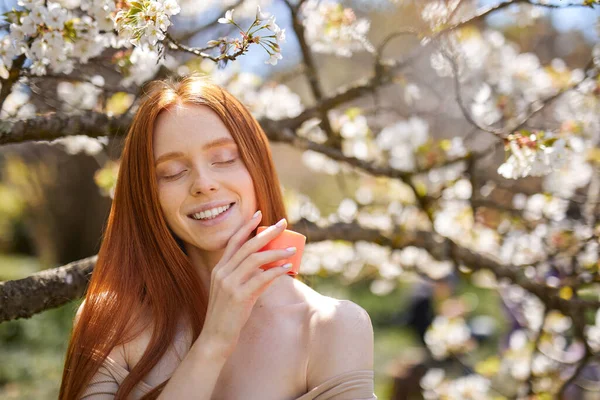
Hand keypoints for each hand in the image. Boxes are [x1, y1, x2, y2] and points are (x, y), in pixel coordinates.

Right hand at [200, 211, 294, 358]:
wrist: (216, 337)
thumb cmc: (228, 314)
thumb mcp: (233, 291)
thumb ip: (246, 277)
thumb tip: (269, 268)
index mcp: (219, 268)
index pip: (234, 241)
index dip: (247, 226)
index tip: (259, 213)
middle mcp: (222, 272)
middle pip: (247, 245)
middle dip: (267, 232)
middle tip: (283, 223)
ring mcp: (229, 283)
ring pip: (256, 259)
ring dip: (276, 251)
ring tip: (292, 248)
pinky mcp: (238, 296)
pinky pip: (261, 278)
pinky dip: (276, 271)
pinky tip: (287, 268)